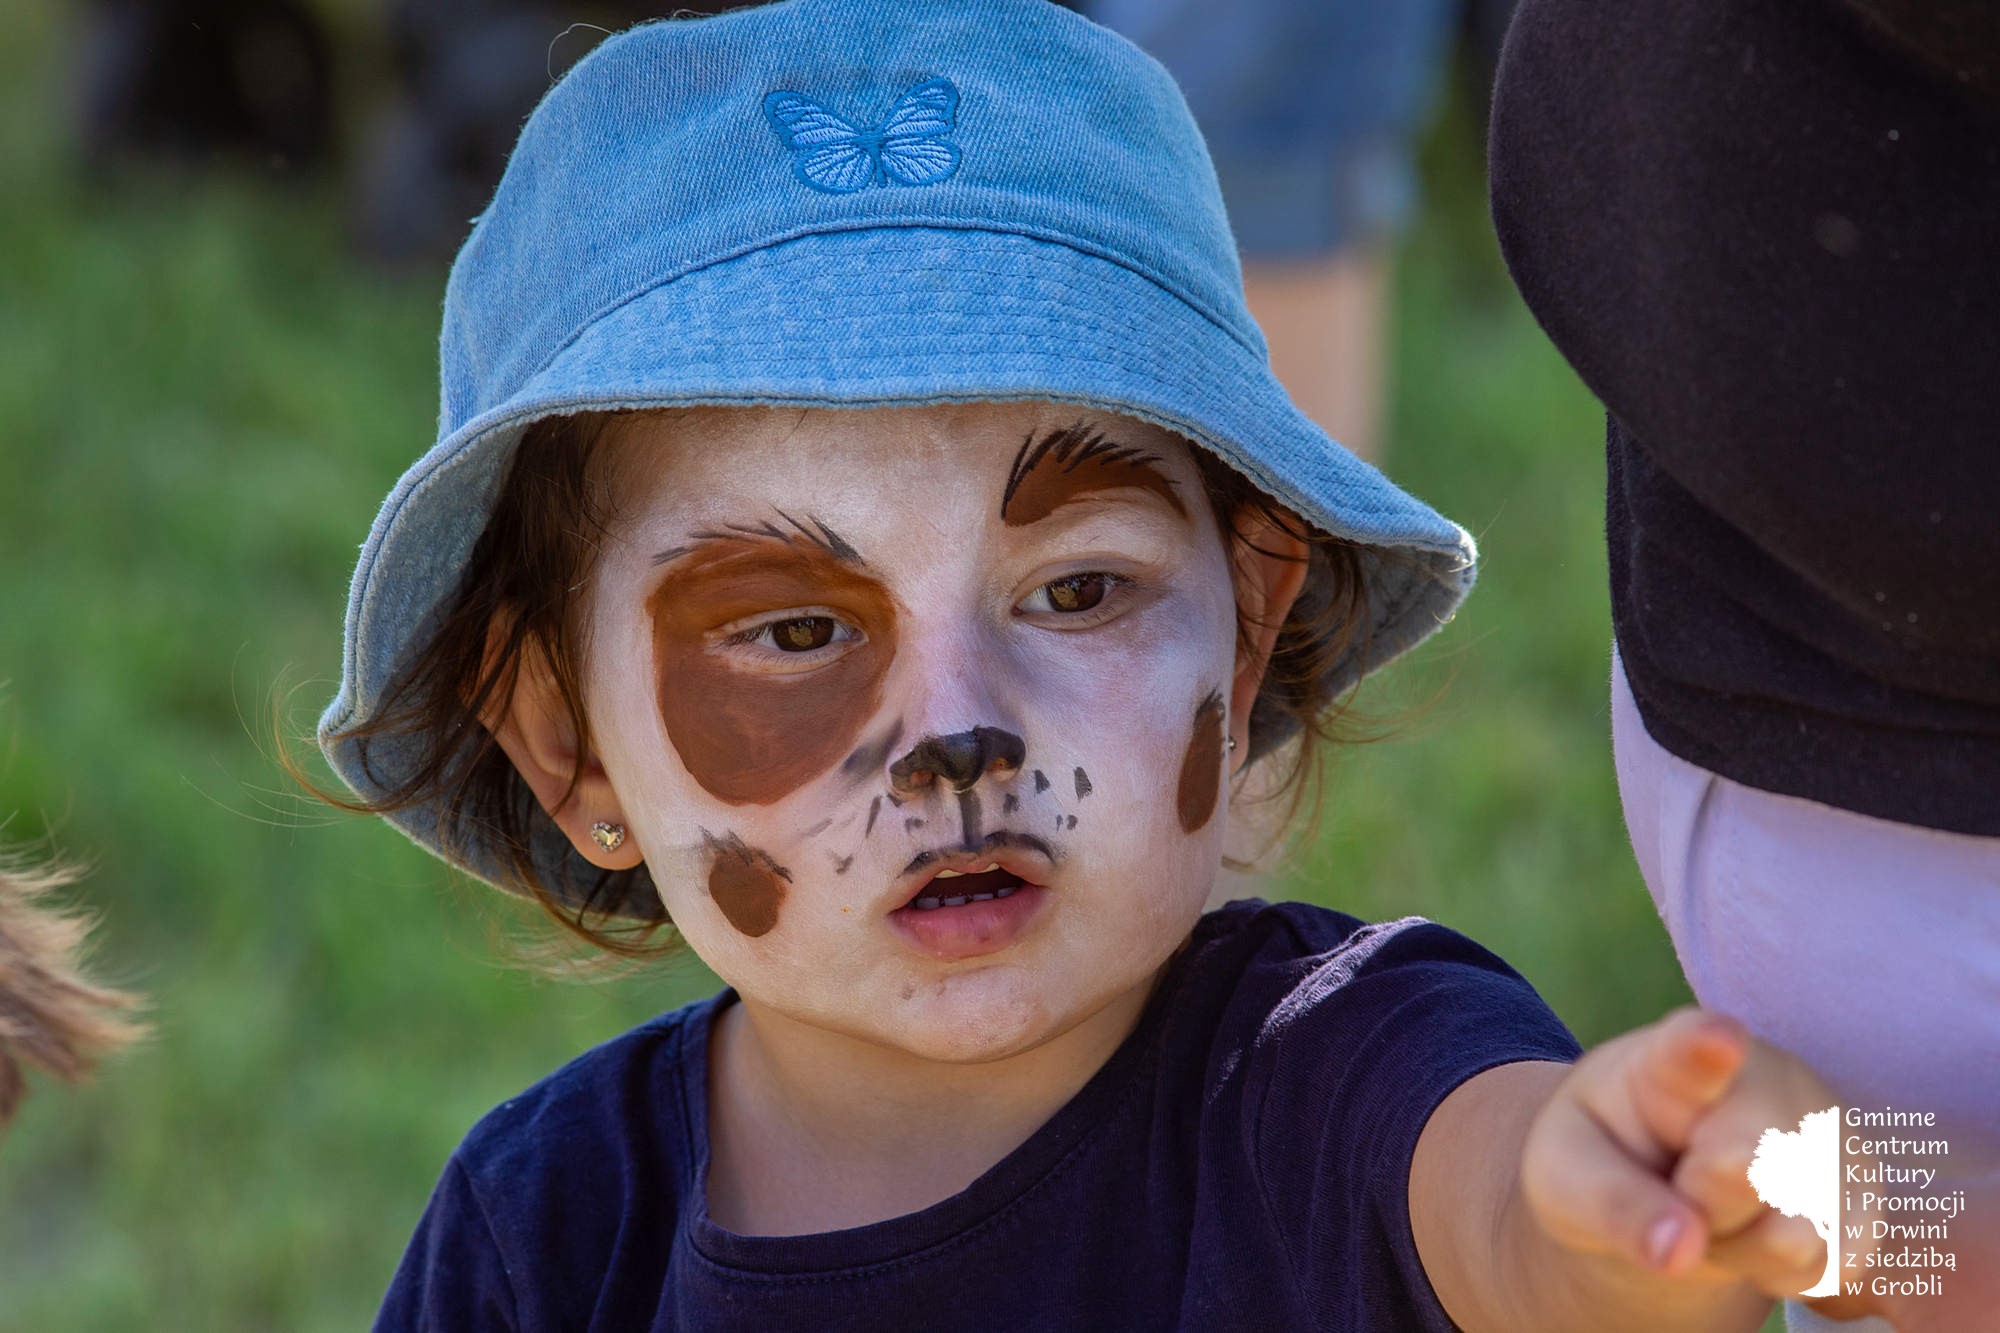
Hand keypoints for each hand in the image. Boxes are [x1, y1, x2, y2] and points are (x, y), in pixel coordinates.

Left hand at [1518, 1007, 1873, 1307]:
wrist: (1659, 1169)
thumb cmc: (1606, 1157)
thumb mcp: (1568, 1177)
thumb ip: (1614, 1206)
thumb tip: (1680, 1250)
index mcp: (1670, 1058)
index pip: (1691, 1051)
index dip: (1708, 1049)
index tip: (1717, 1040)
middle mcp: (1765, 1076)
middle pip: (1752, 1170)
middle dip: (1706, 1205)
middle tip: (1678, 1180)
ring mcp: (1824, 1127)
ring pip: (1801, 1228)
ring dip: (1743, 1248)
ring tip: (1709, 1205)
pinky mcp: (1863, 1186)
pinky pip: (1833, 1260)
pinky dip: (1784, 1272)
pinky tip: (1755, 1231)